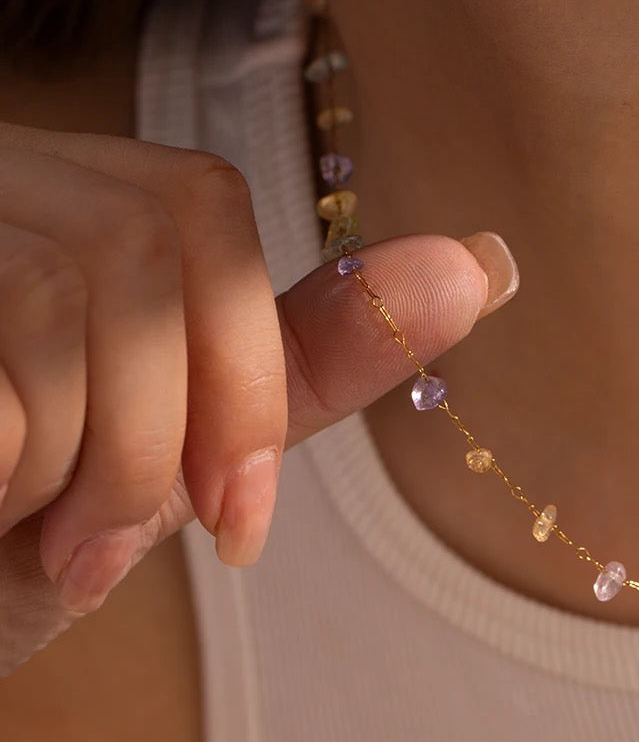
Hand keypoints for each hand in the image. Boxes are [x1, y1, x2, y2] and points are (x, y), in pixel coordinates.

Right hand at [0, 122, 516, 673]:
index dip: (244, 357)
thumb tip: (487, 265)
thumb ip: (311, 360)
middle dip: (173, 422)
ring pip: (62, 284)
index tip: (246, 513)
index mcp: (72, 199)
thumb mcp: (182, 448)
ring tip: (42, 536)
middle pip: (145, 236)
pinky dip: (13, 466)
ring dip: (86, 457)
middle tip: (122, 542)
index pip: (201, 201)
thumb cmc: (31, 530)